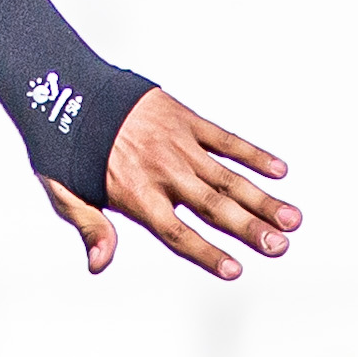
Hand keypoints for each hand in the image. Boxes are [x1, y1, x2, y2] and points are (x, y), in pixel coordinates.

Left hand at [41, 90, 299, 279]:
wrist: (66, 86)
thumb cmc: (65, 145)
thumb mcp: (65, 192)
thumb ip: (90, 227)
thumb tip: (98, 265)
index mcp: (135, 194)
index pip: (177, 232)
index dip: (206, 252)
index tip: (235, 270)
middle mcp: (163, 172)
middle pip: (212, 207)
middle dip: (249, 228)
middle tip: (281, 246)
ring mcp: (178, 144)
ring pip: (228, 177)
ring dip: (262, 198)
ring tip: (292, 218)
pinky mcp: (186, 119)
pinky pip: (226, 139)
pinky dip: (253, 155)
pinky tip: (279, 171)